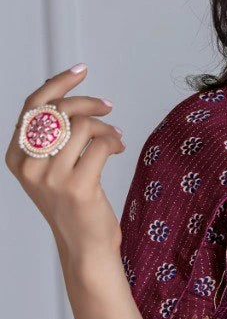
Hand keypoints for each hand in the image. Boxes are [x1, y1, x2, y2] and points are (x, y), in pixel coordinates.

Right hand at [5, 63, 125, 259]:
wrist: (85, 247)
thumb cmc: (73, 206)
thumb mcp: (51, 170)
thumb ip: (52, 139)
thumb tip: (72, 99)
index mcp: (17, 158)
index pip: (33, 106)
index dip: (58, 83)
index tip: (81, 71)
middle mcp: (29, 166)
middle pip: (58, 110)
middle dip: (88, 103)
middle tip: (108, 108)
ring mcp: (51, 177)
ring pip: (81, 125)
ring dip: (105, 127)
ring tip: (114, 139)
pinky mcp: (78, 187)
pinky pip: (100, 144)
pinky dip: (114, 141)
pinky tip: (118, 149)